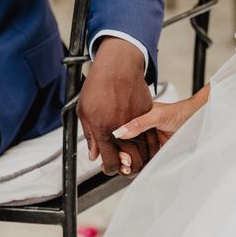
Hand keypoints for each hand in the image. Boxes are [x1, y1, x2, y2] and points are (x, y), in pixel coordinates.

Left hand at [77, 37, 158, 175]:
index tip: (109, 166)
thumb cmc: (98, 87)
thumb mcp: (84, 112)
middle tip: (122, 163)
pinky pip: (151, 136)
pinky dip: (148, 143)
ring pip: (144, 151)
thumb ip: (90, 136)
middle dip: (127, 167)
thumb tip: (94, 155)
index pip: (111, 163)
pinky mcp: (148, 115)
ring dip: (140, 157)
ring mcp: (137, 123)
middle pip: (130, 162)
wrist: (117, 67)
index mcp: (104, 132)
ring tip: (132, 154)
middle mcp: (123, 131)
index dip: (110, 169)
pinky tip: (141, 141)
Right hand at [113, 85, 209, 171]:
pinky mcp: (155, 151)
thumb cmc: (180, 112)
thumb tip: (118, 132)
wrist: (198, 120)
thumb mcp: (157, 116)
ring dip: (130, 164)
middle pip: (124, 147)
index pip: (119, 133)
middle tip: (124, 163)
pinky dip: (140, 167)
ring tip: (129, 168)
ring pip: (133, 156)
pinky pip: (144, 161)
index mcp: (135, 117)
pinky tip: (138, 169)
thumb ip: (138, 124)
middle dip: (121, 157)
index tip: (117, 153)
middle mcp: (139, 131)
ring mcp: (147, 142)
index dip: (115, 144)